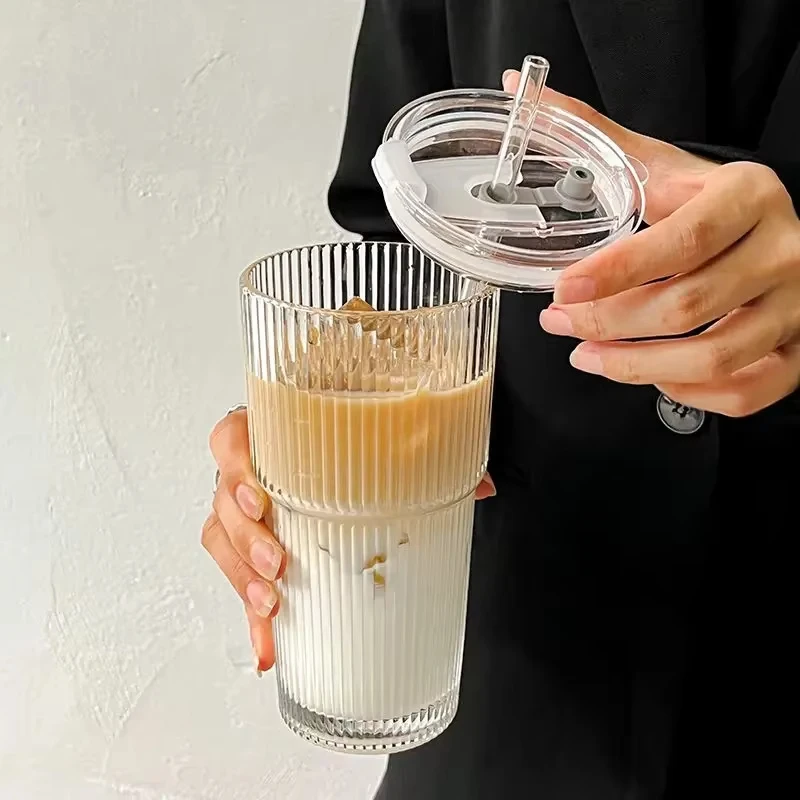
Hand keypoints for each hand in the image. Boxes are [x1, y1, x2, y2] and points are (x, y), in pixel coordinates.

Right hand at [203, 411, 495, 671]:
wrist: (341, 452)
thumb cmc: (349, 442)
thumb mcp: (384, 440)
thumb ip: (426, 455)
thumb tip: (481, 485)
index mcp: (275, 434)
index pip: (232, 436)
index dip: (235, 465)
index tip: (259, 497)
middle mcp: (252, 472)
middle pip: (223, 500)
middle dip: (247, 537)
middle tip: (279, 561)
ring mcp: (249, 513)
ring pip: (222, 542)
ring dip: (243, 578)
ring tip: (272, 605)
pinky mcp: (255, 554)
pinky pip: (243, 584)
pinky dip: (255, 621)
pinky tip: (270, 647)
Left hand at [503, 72, 799, 416]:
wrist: (772, 232)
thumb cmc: (711, 204)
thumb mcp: (666, 168)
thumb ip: (600, 141)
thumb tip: (522, 96)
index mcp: (749, 198)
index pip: (683, 241)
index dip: (618, 272)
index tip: (564, 289)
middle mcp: (783, 252)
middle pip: (687, 306)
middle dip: (606, 323)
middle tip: (558, 322)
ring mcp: (797, 307)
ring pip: (715, 357)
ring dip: (636, 367)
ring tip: (586, 356)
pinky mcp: (799, 351)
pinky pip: (746, 391)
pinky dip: (690, 392)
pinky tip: (653, 376)